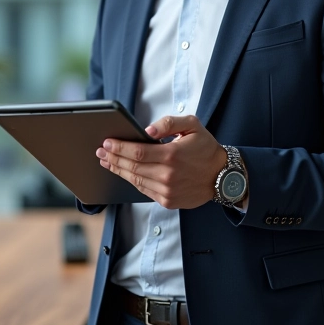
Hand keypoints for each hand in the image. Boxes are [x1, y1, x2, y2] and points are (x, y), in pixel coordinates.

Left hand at [95, 115, 226, 208]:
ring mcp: (167, 191)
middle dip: (113, 158)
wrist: (222, 176)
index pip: (137, 152)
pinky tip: (123, 173)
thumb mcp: (192, 125)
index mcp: (173, 155)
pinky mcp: (168, 201)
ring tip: (107, 161)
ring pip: (135, 180)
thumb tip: (147, 130)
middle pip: (132, 167)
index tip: (107, 143)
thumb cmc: (206, 148)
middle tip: (100, 151)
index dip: (119, 148)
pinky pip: (143, 190)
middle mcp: (168, 175)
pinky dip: (131, 181)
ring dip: (118, 170)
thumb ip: (168, 123)